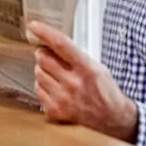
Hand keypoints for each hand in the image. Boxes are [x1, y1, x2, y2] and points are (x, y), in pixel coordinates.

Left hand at [28, 20, 138, 141]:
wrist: (112, 120)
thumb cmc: (105, 92)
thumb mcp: (98, 68)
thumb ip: (76, 56)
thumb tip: (53, 43)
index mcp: (87, 69)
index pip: (62, 45)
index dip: (45, 33)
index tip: (34, 26)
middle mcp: (73, 84)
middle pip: (43, 58)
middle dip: (43, 54)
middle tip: (49, 56)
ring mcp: (63, 99)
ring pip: (38, 73)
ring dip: (43, 70)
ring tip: (55, 75)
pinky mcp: (55, 111)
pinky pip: (37, 90)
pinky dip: (43, 86)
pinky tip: (54, 88)